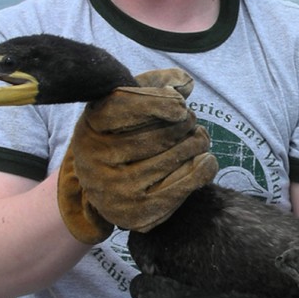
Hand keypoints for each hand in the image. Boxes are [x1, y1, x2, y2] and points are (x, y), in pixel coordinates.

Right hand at [57, 68, 218, 242]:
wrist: (101, 185)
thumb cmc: (121, 133)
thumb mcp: (128, 101)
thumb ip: (155, 84)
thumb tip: (186, 83)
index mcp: (92, 124)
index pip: (125, 105)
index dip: (159, 102)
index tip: (180, 104)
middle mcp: (97, 158)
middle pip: (159, 134)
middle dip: (186, 122)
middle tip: (190, 120)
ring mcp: (116, 190)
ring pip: (175, 158)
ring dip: (197, 143)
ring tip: (198, 137)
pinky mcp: (137, 214)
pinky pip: (181, 188)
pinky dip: (202, 170)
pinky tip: (206, 159)